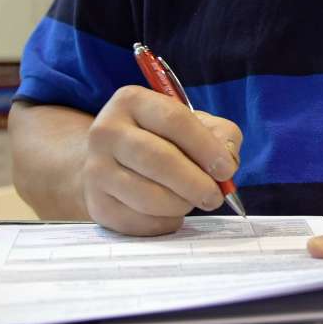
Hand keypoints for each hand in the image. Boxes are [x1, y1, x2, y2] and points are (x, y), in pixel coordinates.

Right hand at [82, 85, 242, 235]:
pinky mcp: (96, 203)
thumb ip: (220, 135)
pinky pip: (137, 221)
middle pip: (159, 159)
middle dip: (195, 183)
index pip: (174, 121)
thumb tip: (226, 161)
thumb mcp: (194, 124)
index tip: (226, 170)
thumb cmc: (163, 139)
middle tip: (216, 196)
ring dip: (180, 204)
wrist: (113, 162)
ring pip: (147, 195)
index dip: (206, 148)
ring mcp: (95, 169)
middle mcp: (106, 131)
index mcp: (132, 101)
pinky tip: (170, 212)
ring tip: (191, 200)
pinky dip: (163, 222)